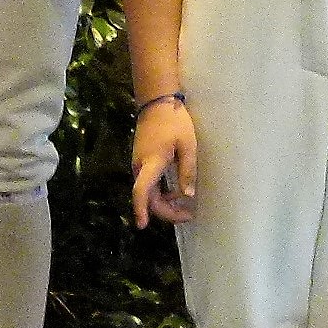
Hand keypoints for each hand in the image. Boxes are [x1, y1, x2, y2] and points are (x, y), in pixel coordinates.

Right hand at [130, 98, 197, 228]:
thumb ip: (187, 171)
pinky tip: (175, 192)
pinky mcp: (142, 160)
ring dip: (164, 203)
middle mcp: (140, 166)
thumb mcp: (188, 146)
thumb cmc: (174, 122)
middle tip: (187, 215)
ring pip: (148, 191)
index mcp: (151, 163)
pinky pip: (148, 183)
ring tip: (185, 207)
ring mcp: (139, 163)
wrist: (157, 102)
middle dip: (166, 211)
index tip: (142, 226)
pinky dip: (161, 193)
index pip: (141, 191)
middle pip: (147, 197)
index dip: (141, 210)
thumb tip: (187, 196)